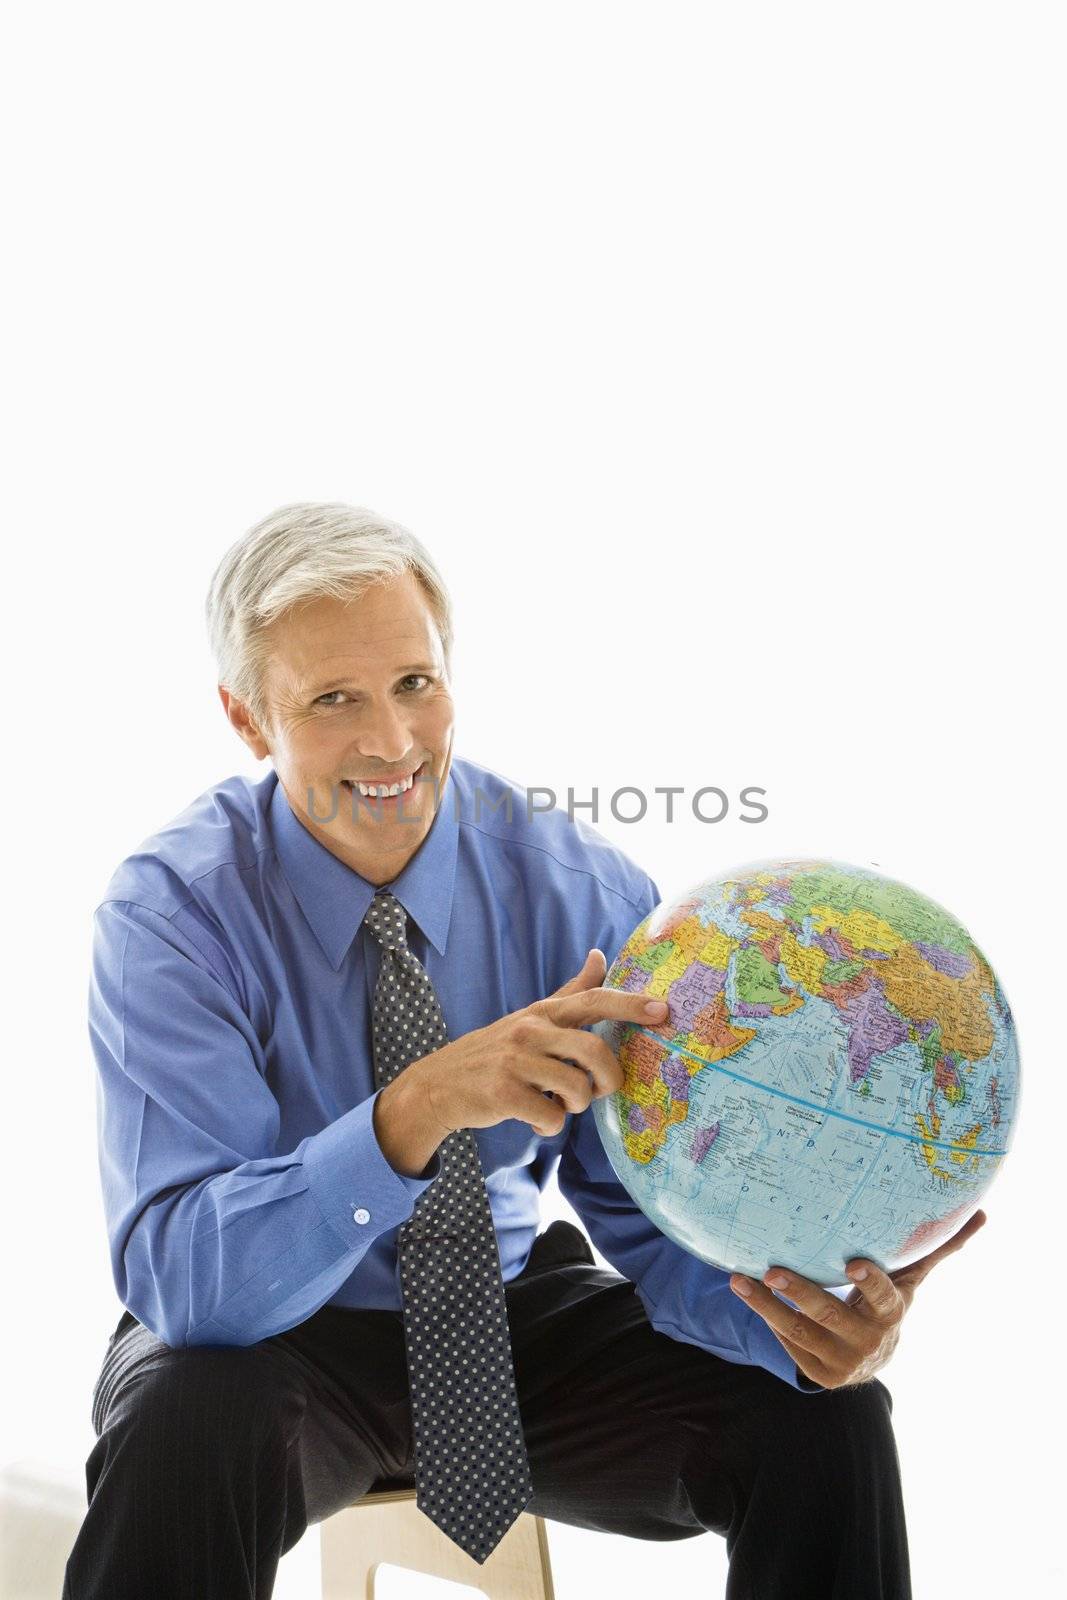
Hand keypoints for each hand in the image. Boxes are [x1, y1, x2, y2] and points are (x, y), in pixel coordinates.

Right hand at [408, 948, 670, 1138]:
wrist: (436, 1086)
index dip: (629, 1004)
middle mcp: (530, 1030)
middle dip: (608, 1079)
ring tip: (557, 1105)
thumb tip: (599, 954)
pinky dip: (550, 1127)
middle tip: (600, 1091)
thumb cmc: (494, 1053)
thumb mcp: (530, 1018)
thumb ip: (569, 991)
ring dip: (575, 1107)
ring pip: (577, 1090)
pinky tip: (534, 1121)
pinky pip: (552, 1117)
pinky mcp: (503, 1093)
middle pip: (594, 1052)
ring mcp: (515, 1061)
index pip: (592, 1000)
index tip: (662, 1010)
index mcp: (542, 1013)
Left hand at [728, 1208, 987, 1388]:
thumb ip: (938, 1248)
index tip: (852, 1263)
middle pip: (830, 1315)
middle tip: (772, 1267)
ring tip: (738, 1278)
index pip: (885, 1297)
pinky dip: (764, 1317)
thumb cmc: (886, 1302)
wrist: (873, 1358)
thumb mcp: (909, 1278)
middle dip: (800, 1291)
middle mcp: (867, 1341)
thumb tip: (982, 1214)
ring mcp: (840, 1361)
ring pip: (798, 1331)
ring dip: (765, 1304)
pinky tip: (743, 1291)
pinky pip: (787, 1343)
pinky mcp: (817, 1373)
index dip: (871, 1282)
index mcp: (890, 1313)